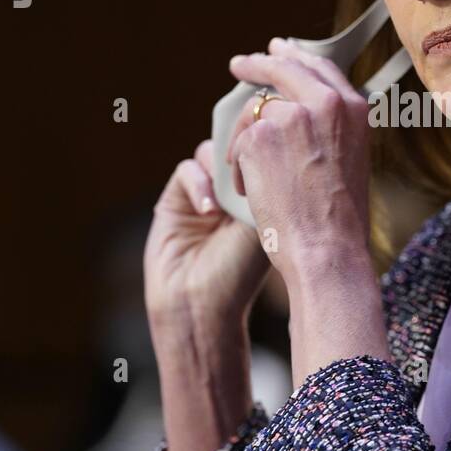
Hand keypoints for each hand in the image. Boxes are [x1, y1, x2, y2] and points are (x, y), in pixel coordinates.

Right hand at [144, 137, 270, 342]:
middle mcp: (232, 192)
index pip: (264, 153)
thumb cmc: (240, 273)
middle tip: (251, 154)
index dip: (267, 144)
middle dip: (243, 146)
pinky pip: (187, 170)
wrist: (201, 306)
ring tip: (229, 197)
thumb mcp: (264, 224)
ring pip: (212, 153)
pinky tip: (209, 210)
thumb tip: (276, 144)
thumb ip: (266, 184)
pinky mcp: (175, 199)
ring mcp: (204, 194)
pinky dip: (199, 183)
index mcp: (261, 194)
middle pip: (237, 146)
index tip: (275, 145)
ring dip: (221, 167)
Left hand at [226, 38, 386, 387]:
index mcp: (355, 108)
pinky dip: (239, 166)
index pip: (320, 68)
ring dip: (245, 138)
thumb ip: (330, 129)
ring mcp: (291, 115)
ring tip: (250, 173)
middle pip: (282, 67)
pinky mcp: (260, 134)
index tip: (278, 50)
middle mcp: (326, 102)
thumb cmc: (340, 220)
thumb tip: (299, 109)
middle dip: (257, 63)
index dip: (295, 56)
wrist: (327, 249)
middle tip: (239, 64)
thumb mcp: (351, 160)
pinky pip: (239, 141)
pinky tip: (252, 191)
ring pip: (254, 111)